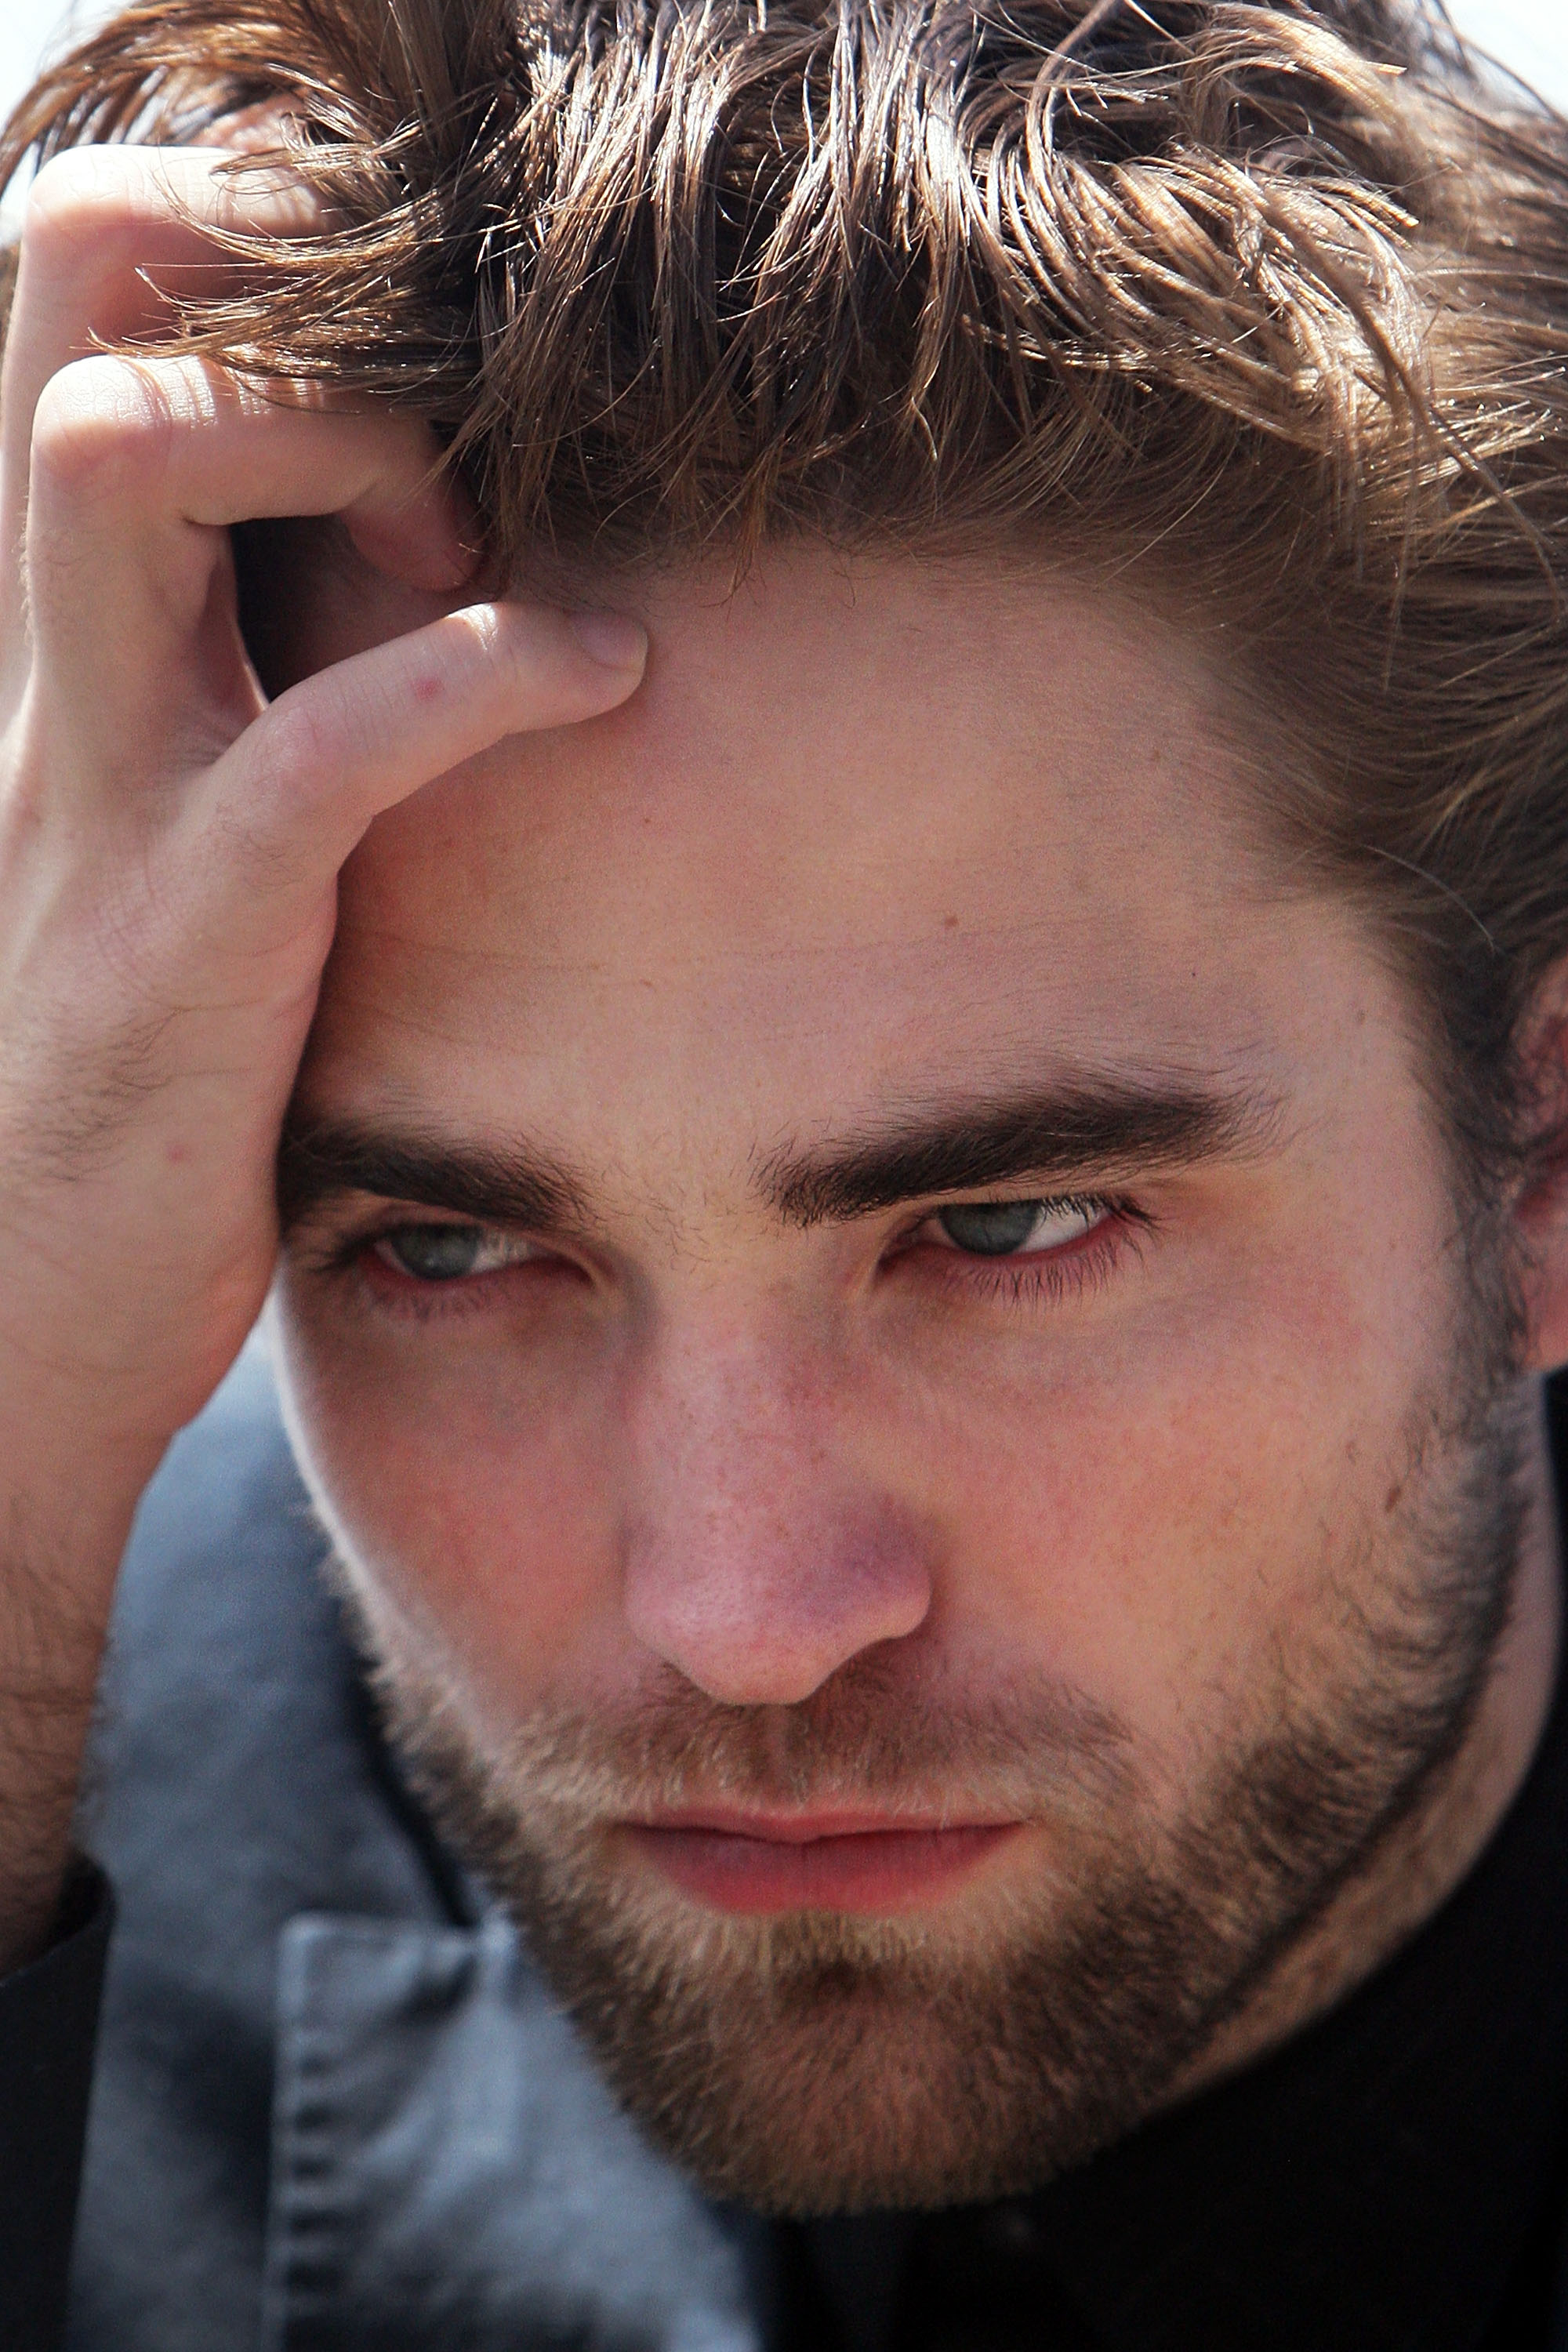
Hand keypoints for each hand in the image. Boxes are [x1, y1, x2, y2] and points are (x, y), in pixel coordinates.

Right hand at [0, 144, 645, 1962]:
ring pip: (144, 476)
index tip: (400, 318)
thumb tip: (406, 616)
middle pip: (65, 322)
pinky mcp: (177, 951)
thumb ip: (245, 722)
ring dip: (356, 442)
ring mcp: (97, 810)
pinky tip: (607, 674)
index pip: (71, 337)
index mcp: (63, 664)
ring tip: (499, 543)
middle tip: (446, 405)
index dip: (219, 247)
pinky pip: (324, 744)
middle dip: (263, 272)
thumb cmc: (126, 1111)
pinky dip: (483, 674)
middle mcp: (50, 694)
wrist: (7, 1345)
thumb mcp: (163, 872)